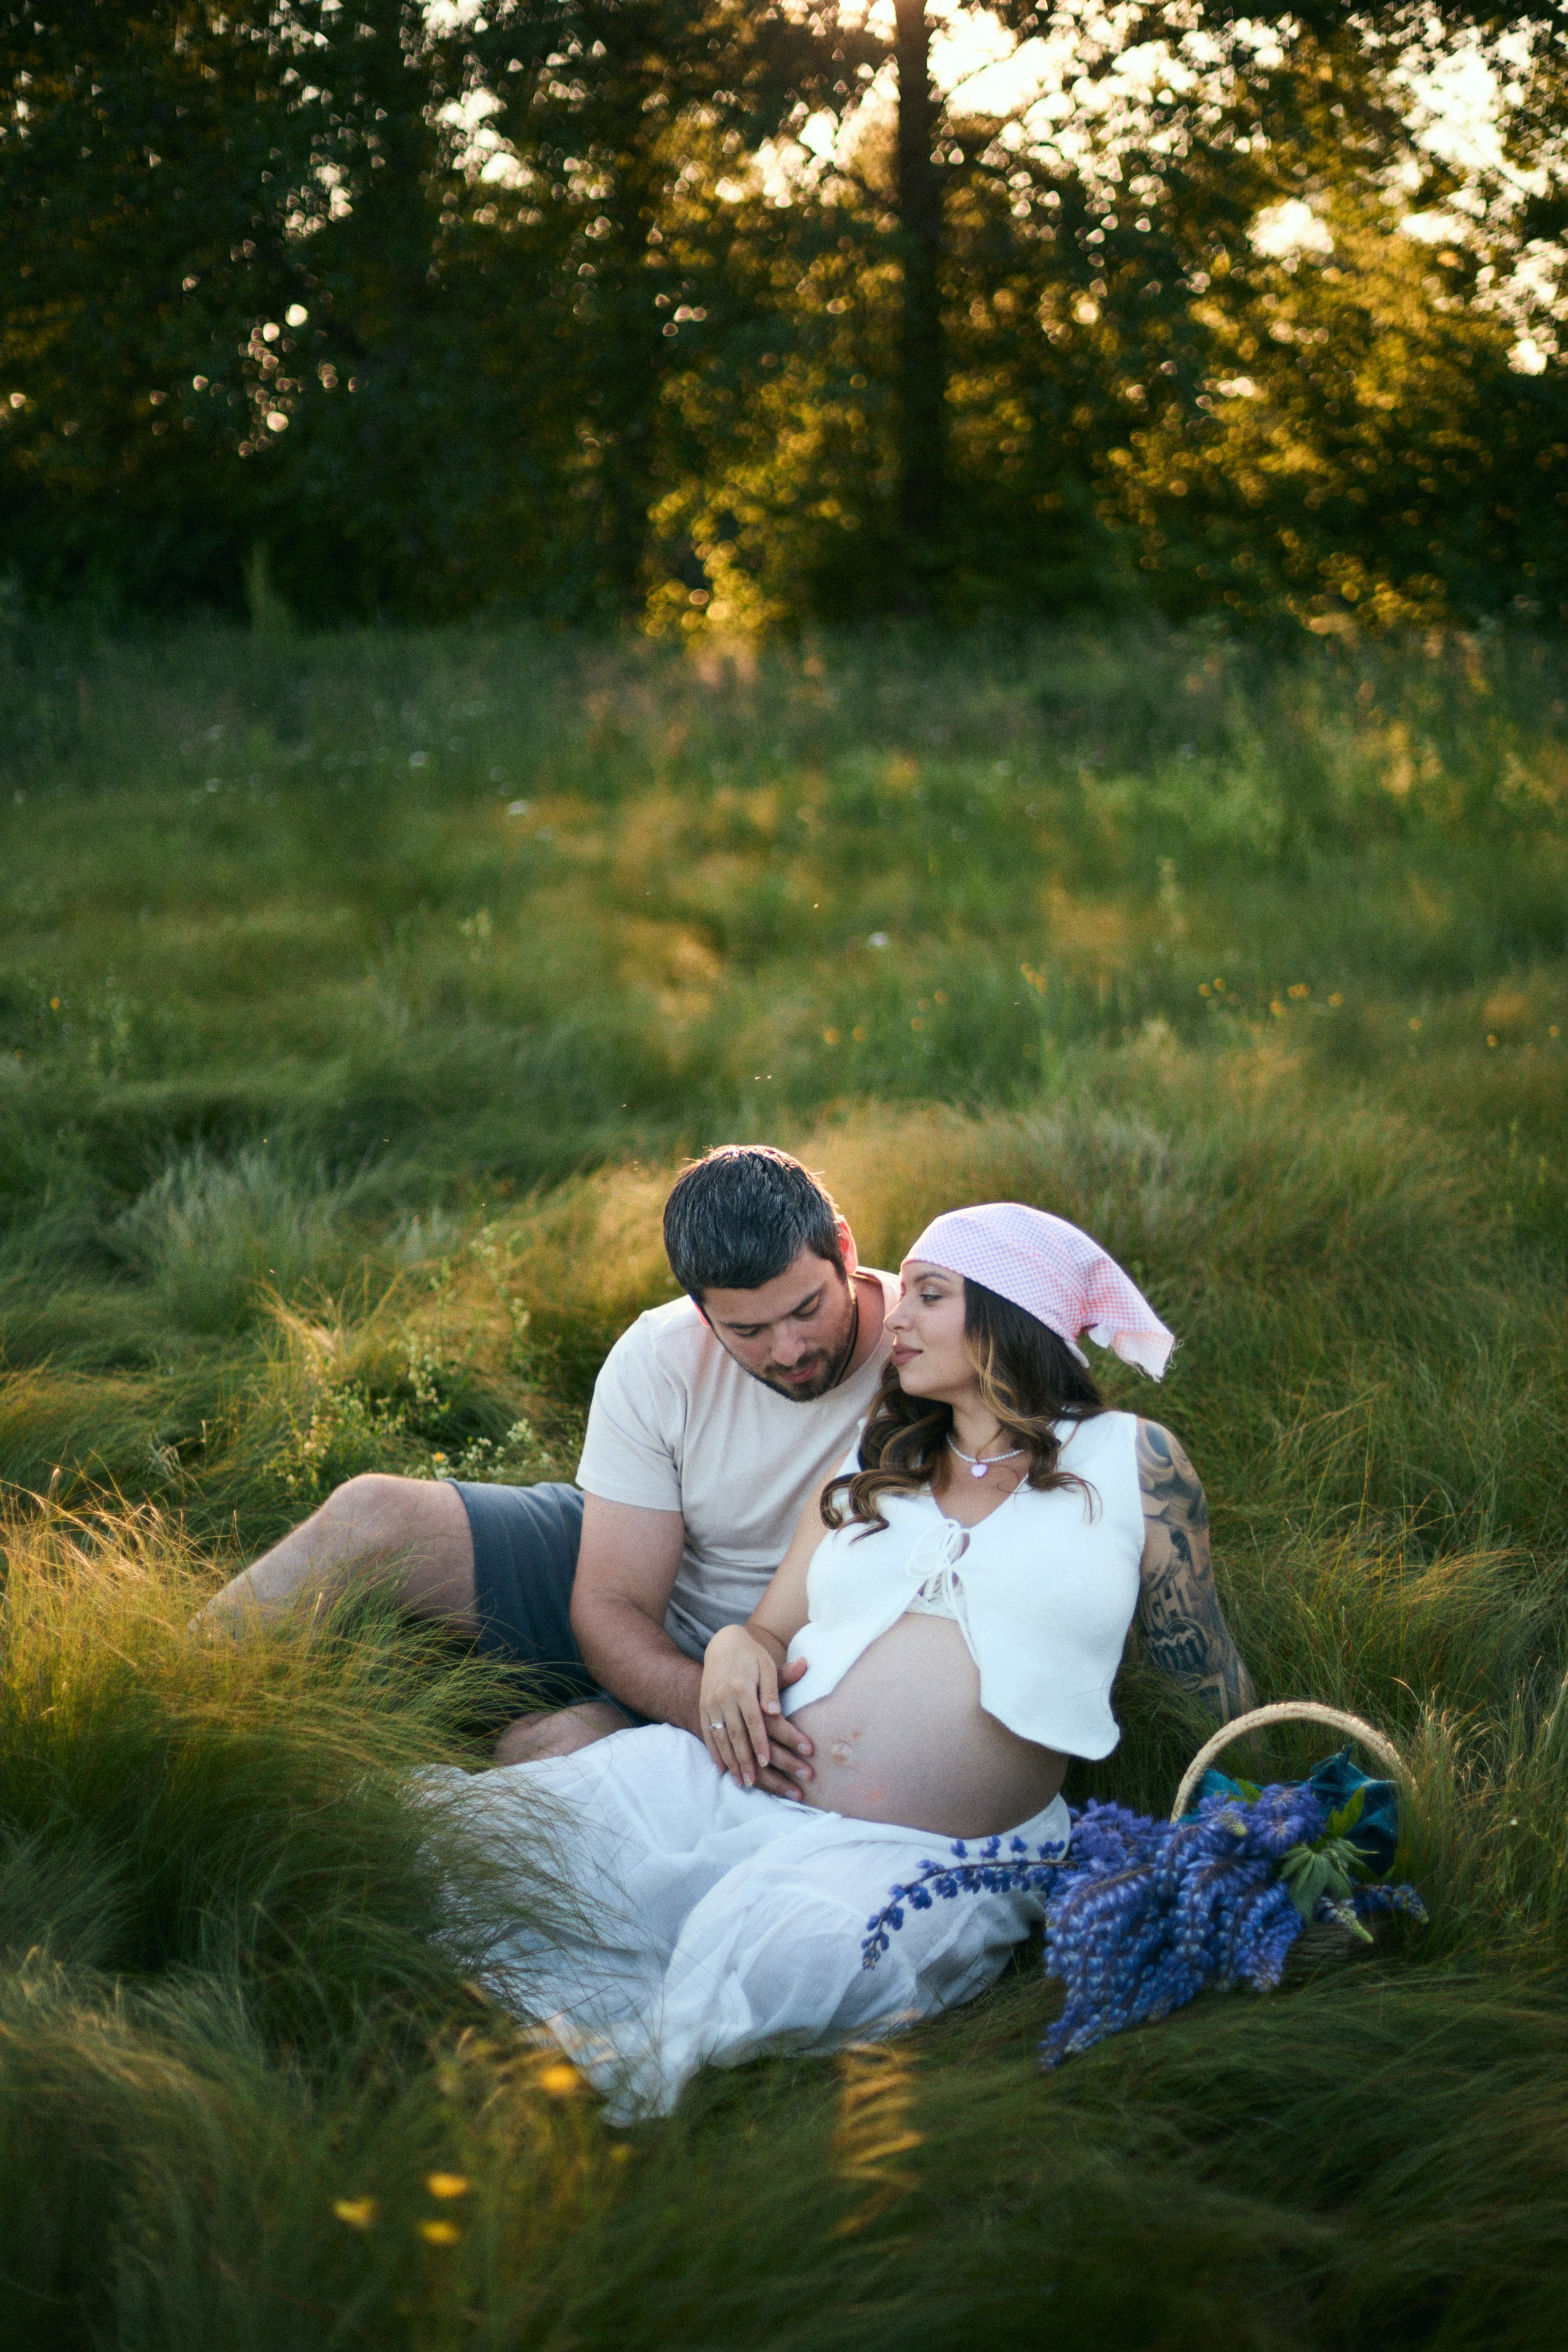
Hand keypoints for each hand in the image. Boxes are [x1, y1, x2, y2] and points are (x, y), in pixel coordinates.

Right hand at [699, 1627, 812, 1793]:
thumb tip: (775, 1712)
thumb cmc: (752, 1656)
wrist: (723, 1643)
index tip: (766, 1762)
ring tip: (740, 1781)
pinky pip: (707, 1732)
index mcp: (742, 1686)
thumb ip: (773, 1688)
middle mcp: (723, 1696)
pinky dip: (714, 1751)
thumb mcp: (767, 1665)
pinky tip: (722, 1768)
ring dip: (729, 1761)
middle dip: (744, 1759)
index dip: (759, 1742)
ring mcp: (710, 1702)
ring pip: (720, 1737)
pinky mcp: (704, 1706)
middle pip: (735, 1733)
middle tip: (752, 1781)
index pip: (753, 1720)